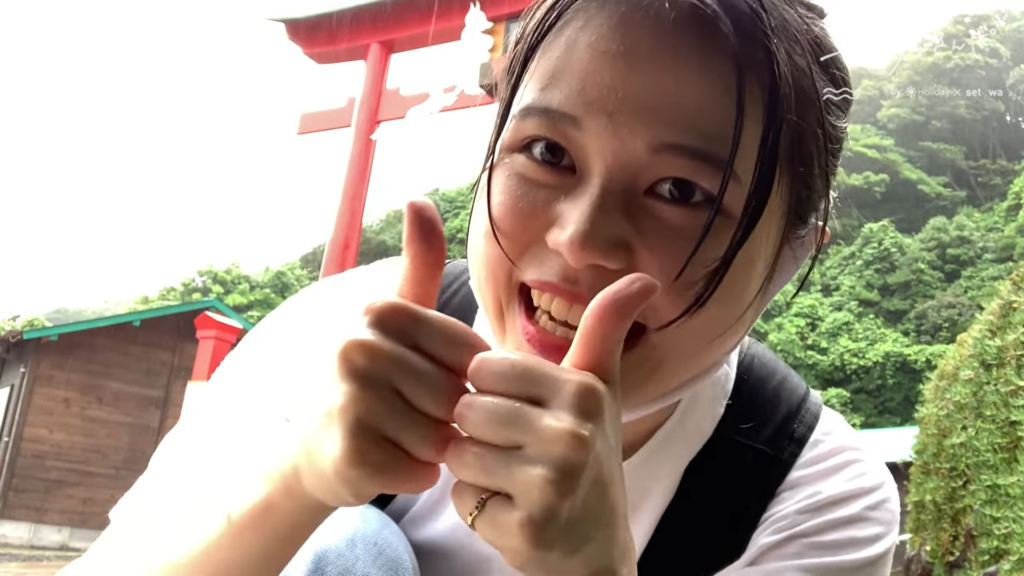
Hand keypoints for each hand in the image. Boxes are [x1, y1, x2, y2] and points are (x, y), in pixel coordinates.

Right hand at [292, 199, 490, 508]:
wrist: (315, 451)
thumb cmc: (373, 380)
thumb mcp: (398, 317)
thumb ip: (418, 264)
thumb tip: (420, 199)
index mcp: (378, 312)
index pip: (470, 354)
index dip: (463, 378)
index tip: (433, 381)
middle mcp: (357, 349)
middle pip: (457, 396)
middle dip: (448, 416)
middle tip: (413, 416)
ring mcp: (349, 402)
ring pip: (442, 436)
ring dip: (434, 447)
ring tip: (401, 438)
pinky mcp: (349, 455)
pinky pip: (422, 470)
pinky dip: (416, 474)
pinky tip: (390, 462)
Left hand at [446, 274, 659, 575]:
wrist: (595, 547)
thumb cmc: (588, 457)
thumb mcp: (600, 390)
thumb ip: (605, 330)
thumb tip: (644, 277)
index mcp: (582, 390)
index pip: (483, 368)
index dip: (488, 393)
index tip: (519, 413)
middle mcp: (572, 433)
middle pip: (467, 410)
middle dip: (477, 433)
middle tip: (516, 452)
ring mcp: (552, 482)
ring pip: (458, 453)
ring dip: (472, 469)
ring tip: (511, 478)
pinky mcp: (528, 525)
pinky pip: (461, 497)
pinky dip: (475, 506)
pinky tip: (510, 509)